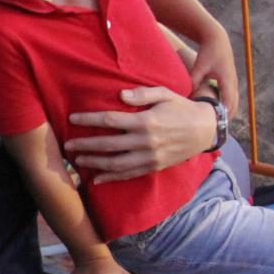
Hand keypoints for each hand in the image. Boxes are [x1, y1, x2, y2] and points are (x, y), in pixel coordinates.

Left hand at [62, 87, 217, 185]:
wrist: (206, 130)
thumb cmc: (182, 108)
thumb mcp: (165, 94)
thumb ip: (142, 94)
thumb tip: (120, 94)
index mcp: (146, 121)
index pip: (110, 120)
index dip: (89, 119)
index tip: (72, 118)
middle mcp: (145, 142)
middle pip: (108, 145)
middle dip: (85, 145)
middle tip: (68, 145)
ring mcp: (149, 157)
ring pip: (116, 164)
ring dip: (94, 163)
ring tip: (78, 160)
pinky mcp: (153, 167)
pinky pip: (128, 175)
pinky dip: (111, 178)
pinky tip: (96, 179)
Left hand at [189, 34, 240, 119]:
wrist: (217, 38)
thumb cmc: (208, 51)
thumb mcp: (200, 66)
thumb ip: (195, 79)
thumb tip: (189, 94)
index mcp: (227, 80)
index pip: (228, 102)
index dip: (224, 116)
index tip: (218, 127)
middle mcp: (232, 82)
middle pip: (233, 105)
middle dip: (227, 118)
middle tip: (219, 132)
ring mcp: (232, 81)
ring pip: (233, 101)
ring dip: (228, 112)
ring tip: (220, 126)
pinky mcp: (229, 80)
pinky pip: (230, 97)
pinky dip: (227, 105)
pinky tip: (219, 113)